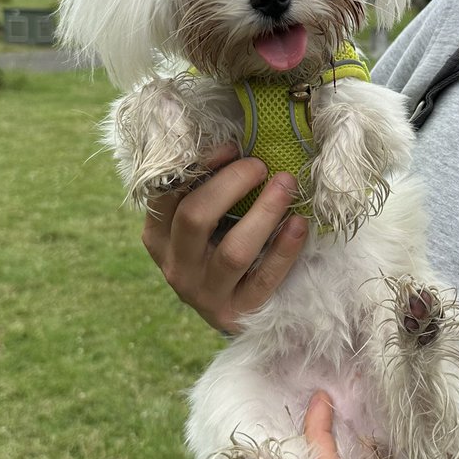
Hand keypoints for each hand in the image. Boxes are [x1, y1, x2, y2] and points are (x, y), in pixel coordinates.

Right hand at [142, 143, 308, 333]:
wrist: (232, 310)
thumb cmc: (218, 248)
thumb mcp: (201, 223)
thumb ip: (207, 189)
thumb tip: (236, 146)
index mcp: (159, 237)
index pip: (166, 194)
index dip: (198, 166)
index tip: (231, 147)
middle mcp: (176, 266)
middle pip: (195, 217)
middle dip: (231, 184)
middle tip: (261, 166)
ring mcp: (205, 294)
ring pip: (234, 251)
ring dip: (264, 212)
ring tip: (287, 185)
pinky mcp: (236, 313)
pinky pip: (264, 279)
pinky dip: (284, 249)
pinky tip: (300, 224)